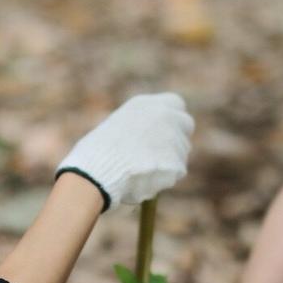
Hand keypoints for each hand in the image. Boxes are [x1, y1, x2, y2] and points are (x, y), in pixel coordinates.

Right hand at [57, 93, 193, 208]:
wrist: (96, 171)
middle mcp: (165, 115)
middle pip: (186, 124)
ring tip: (141, 170)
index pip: (176, 104)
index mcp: (146, 104)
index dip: (172, 119)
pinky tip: (144, 179)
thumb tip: (155, 143)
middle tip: (164, 154)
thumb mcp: (118, 128)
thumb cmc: (97, 154)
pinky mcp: (177, 161)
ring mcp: (173, 137)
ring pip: (181, 152)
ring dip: (169, 161)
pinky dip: (165, 178)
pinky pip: (177, 172)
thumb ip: (141, 128)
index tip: (167, 130)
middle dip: (178, 138)